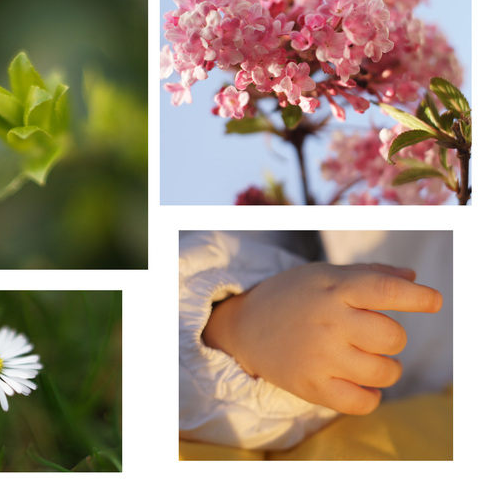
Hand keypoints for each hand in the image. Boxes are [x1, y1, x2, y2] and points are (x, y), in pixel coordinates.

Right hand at [201, 262, 442, 414]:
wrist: (244, 326)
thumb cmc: (292, 296)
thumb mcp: (324, 276)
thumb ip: (369, 275)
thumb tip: (414, 279)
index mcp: (333, 288)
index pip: (384, 290)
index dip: (416, 297)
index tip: (434, 300)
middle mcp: (328, 320)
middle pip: (393, 337)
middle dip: (391, 338)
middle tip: (371, 335)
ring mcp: (320, 355)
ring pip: (385, 372)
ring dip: (385, 368)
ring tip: (365, 359)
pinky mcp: (312, 386)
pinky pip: (364, 402)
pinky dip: (370, 395)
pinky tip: (359, 382)